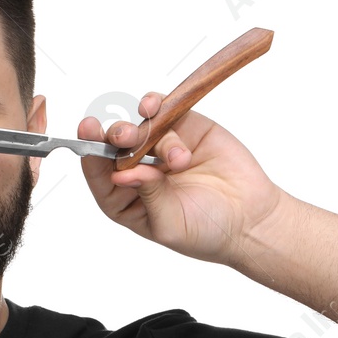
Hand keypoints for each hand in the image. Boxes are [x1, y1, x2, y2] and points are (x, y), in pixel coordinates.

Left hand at [77, 96, 287, 264]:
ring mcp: (160, 147)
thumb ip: (147, 196)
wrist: (250, 218)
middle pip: (113, 145)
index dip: (90, 153)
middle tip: (125, 136)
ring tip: (176, 157)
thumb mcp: (170, 223)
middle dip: (114, 136)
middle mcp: (138, 170)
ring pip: (138, 125)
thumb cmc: (207, 232)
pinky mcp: (184, 127)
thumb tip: (120, 174)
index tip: (87, 132)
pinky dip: (157, 106)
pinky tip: (157, 111)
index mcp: (125, 199)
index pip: (98, 174)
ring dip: (146, 131)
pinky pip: (162, 109)